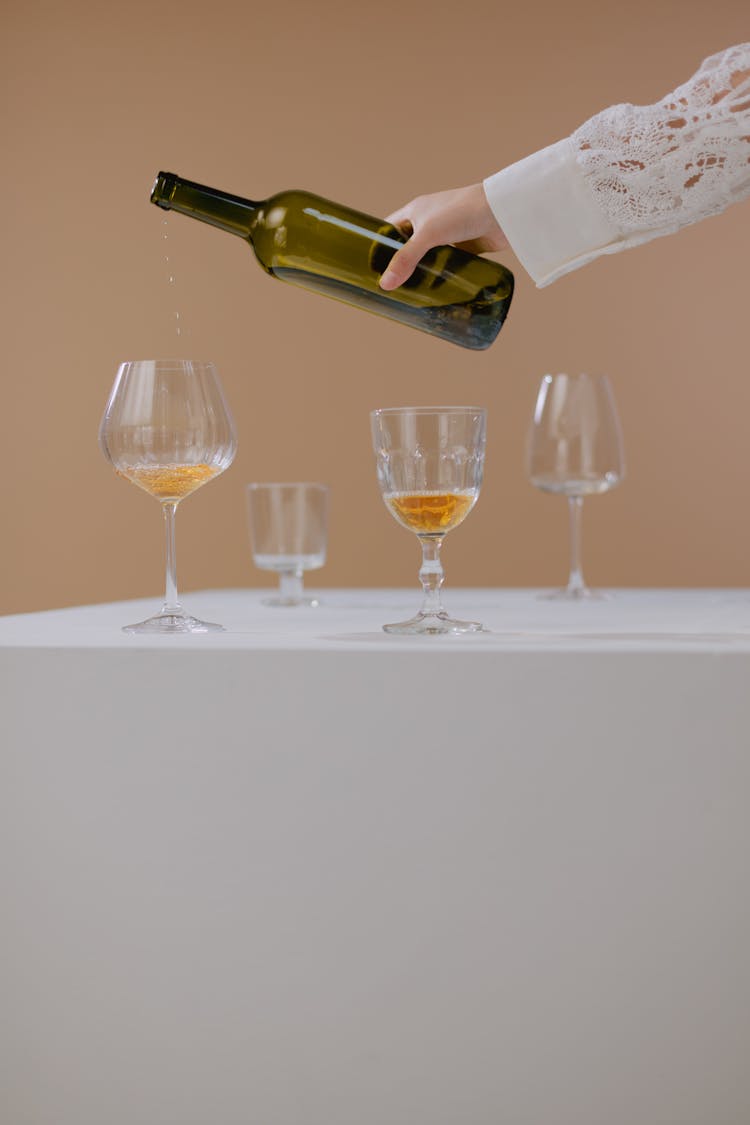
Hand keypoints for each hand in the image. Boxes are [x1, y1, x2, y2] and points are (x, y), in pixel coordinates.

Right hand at [379, 183, 507, 289]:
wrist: (502, 211)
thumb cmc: (462, 212)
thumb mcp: (428, 235)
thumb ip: (407, 260)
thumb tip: (386, 285)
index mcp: (415, 211)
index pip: (388, 228)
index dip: (378, 245)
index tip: (369, 266)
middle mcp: (429, 222)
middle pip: (407, 247)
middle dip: (400, 265)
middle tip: (389, 287)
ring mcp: (448, 235)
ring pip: (428, 258)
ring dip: (422, 273)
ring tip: (409, 294)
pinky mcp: (465, 247)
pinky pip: (448, 264)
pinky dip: (442, 276)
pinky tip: (435, 291)